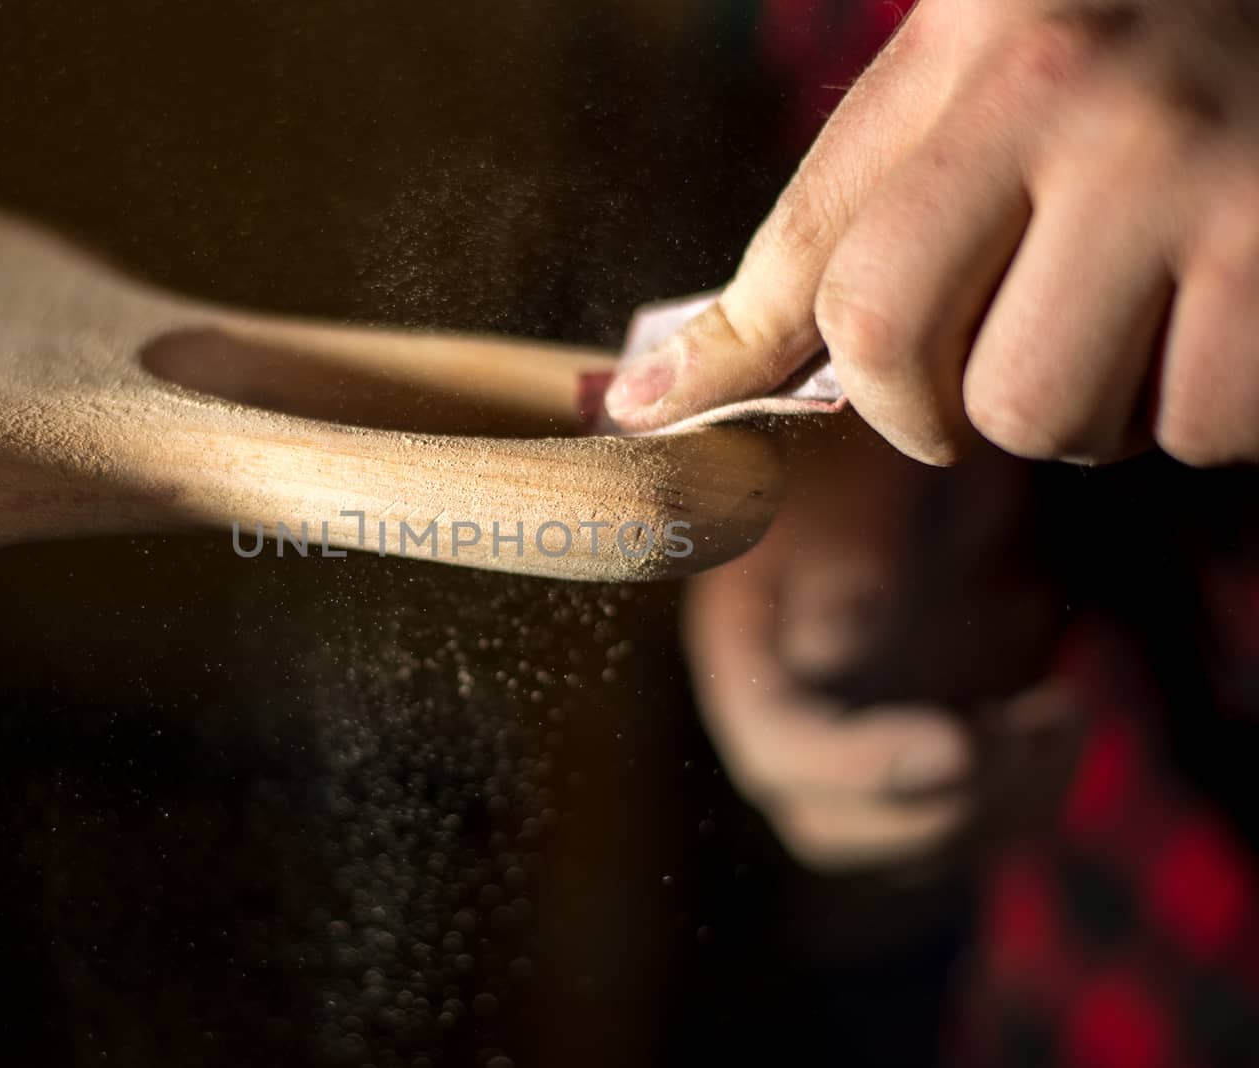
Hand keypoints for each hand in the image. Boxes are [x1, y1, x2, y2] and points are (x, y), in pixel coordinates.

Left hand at [606, 0, 1258, 466]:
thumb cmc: (1149, 43)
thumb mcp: (995, 65)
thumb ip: (857, 205)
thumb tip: (659, 385)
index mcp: (976, 37)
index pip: (812, 251)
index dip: (734, 361)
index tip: (658, 415)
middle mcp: (1071, 93)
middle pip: (902, 361)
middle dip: (932, 402)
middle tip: (999, 347)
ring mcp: (1187, 173)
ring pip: (1042, 418)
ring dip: (1080, 407)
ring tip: (1137, 308)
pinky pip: (1193, 431)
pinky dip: (1198, 408)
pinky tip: (1225, 310)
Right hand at [683, 420, 1082, 868]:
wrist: (902, 427)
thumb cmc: (862, 439)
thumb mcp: (842, 466)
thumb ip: (836, 548)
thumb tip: (835, 646)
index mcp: (745, 646)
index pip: (776, 751)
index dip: (861, 771)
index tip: (959, 746)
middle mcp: (788, 710)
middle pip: (830, 824)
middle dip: (938, 807)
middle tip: (1027, 735)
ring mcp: (851, 735)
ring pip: (907, 836)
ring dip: (996, 805)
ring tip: (1060, 716)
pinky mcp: (914, 742)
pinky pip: (960, 816)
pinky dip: (1021, 792)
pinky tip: (1060, 713)